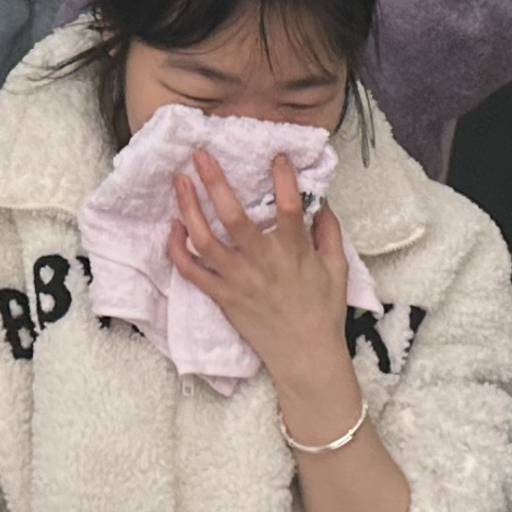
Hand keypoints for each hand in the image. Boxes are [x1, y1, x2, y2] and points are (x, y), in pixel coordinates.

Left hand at [170, 148, 359, 416]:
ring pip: (205, 240)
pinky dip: (177, 250)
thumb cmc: (323, 311)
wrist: (304, 356)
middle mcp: (262, 263)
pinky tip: (173, 227)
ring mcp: (238, 280)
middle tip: (200, 154)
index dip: (283, 178)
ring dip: (189, 209)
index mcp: (294, 252)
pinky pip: (192, 272)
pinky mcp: (222, 297)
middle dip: (215, 182)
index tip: (276, 155)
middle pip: (233, 217)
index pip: (288, 207)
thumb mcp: (337, 269)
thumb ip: (329, 232)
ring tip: (179, 182)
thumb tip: (321, 202)